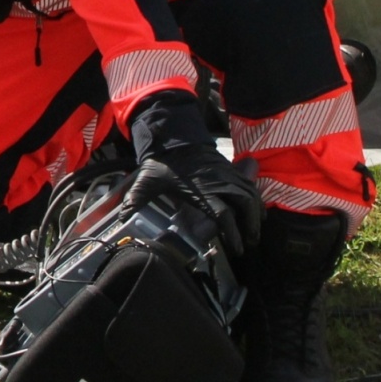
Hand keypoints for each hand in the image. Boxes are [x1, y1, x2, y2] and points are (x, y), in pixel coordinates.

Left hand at [125, 86, 260, 254]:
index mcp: (200, 189)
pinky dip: (256, 196)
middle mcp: (218, 182)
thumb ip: (136, 200)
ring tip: (255, 230)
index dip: (232, 232)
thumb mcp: (148, 179)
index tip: (236, 248)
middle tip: (249, 242)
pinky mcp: (229, 168)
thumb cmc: (162, 161)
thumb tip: (123, 219)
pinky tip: (258, 209)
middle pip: (245, 205)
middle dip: (251, 225)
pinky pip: (249, 182)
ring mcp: (226, 174)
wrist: (173, 134)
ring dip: (257, 213)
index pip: (222, 214)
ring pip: (250, 194)